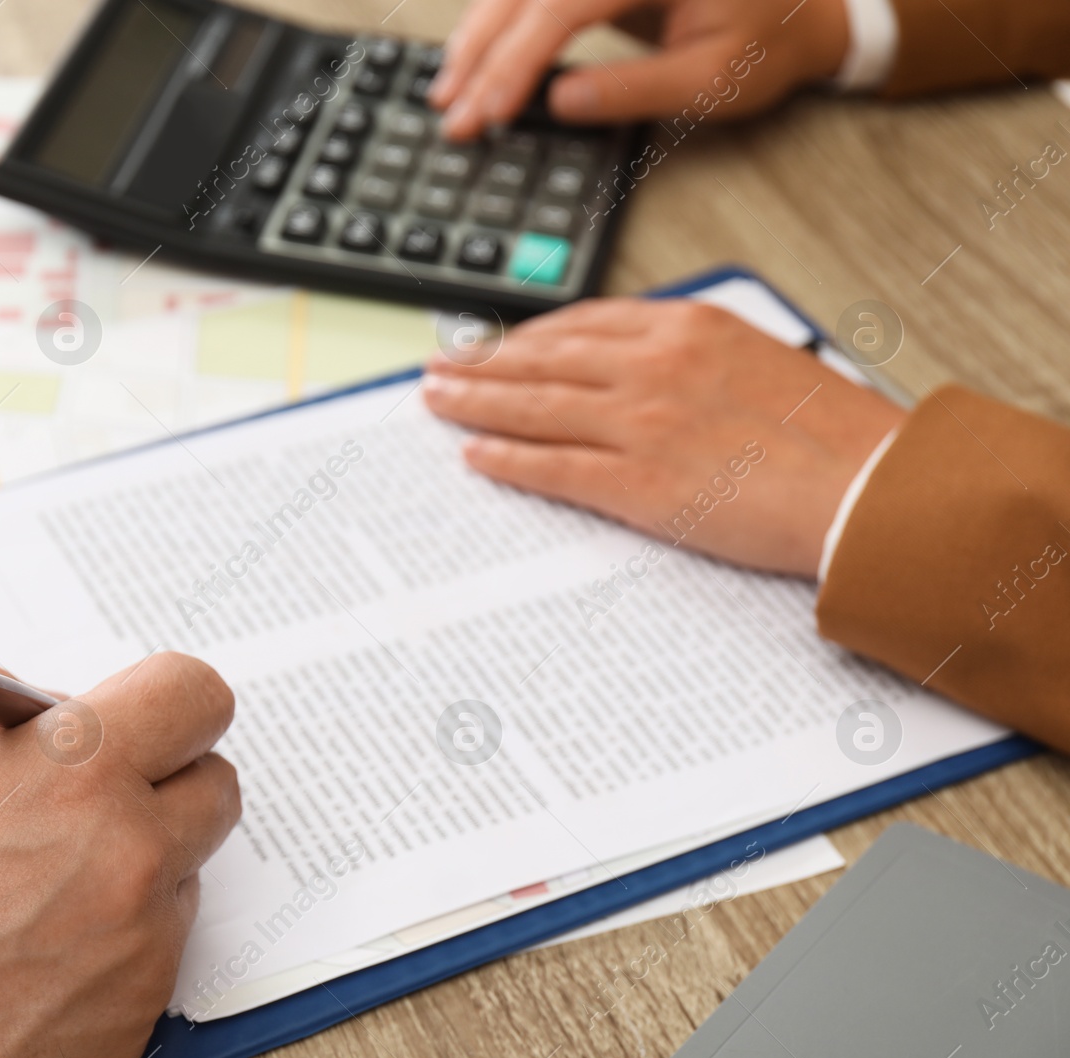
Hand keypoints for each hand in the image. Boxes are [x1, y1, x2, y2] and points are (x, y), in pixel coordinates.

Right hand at [0, 653, 239, 1057]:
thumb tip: (41, 696)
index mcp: (74, 770)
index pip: (196, 695)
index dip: (163, 699)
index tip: (140, 715)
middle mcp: (129, 856)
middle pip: (216, 786)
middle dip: (162, 779)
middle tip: (89, 798)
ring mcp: (140, 947)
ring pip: (185, 875)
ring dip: (135, 866)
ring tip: (34, 888)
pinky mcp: (135, 1019)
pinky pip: (157, 955)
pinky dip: (114, 942)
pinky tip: (33, 949)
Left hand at [422, 299, 904, 575]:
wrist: (868, 487)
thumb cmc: (832, 433)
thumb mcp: (758, 358)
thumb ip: (694, 354)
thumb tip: (645, 363)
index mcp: (687, 327)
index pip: (582, 325)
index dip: (528, 337)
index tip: (496, 344)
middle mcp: (653, 365)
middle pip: (543, 360)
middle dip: (483, 364)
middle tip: (439, 367)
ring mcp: (639, 423)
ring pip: (534, 407)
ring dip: (476, 405)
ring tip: (437, 403)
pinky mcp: (636, 482)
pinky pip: (551, 467)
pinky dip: (506, 460)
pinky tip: (474, 456)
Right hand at [429, 0, 849, 139]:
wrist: (804, 2)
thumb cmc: (768, 40)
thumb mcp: (713, 80)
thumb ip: (634, 90)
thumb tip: (557, 103)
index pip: (564, 4)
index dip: (516, 62)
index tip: (488, 112)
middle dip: (481, 51)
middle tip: (451, 111)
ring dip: (479, 33)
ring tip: (450, 88)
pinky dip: (498, 18)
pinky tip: (476, 54)